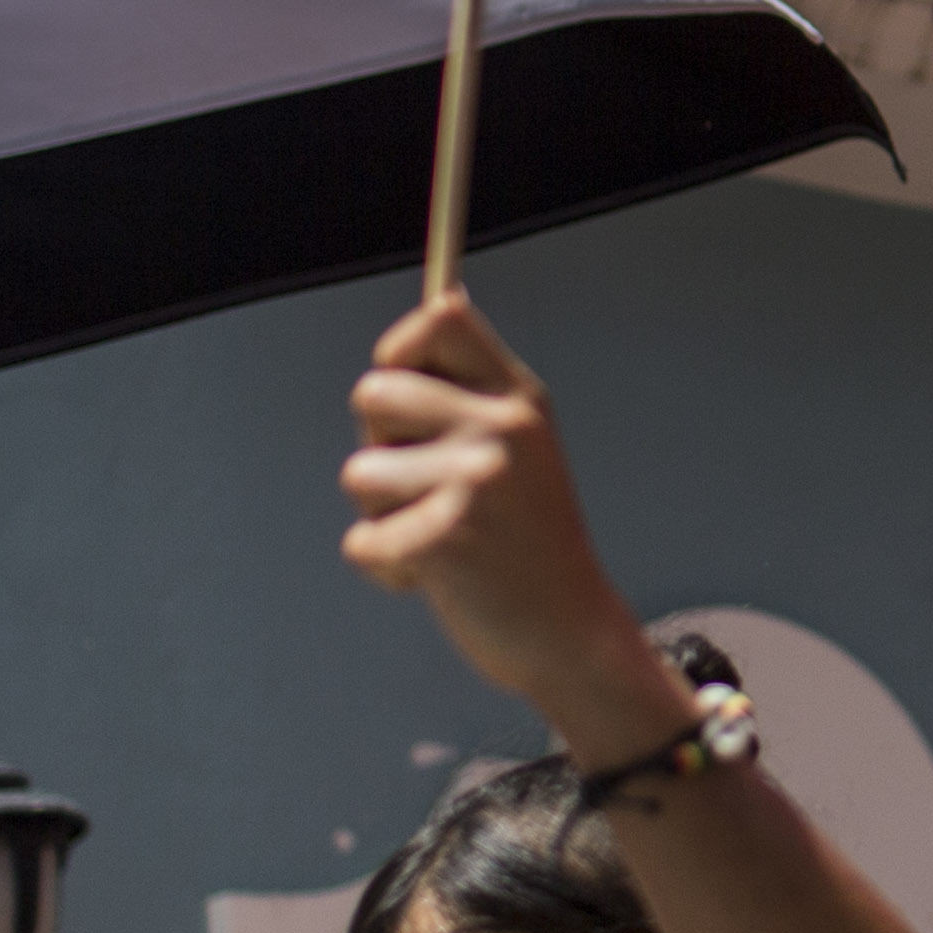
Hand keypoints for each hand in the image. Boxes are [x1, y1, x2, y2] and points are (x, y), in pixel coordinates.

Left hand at [339, 296, 662, 729]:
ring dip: (382, 515)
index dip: (401, 350)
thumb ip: (476, 387)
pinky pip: (362, 540)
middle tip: (428, 487)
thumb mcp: (523, 446)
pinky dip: (387, 568)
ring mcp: (474, 482)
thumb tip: (441, 298)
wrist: (573, 633)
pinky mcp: (444, 540)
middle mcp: (501, 428)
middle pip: (373, 392)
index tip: (407, 400)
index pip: (440, 320)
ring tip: (441, 538)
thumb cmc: (530, 542)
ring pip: (358, 472)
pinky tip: (440, 578)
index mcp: (519, 399)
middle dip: (379, 445)